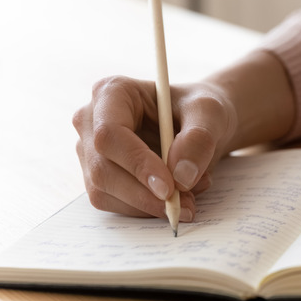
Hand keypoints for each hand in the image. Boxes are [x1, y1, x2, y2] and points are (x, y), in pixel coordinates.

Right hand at [72, 51, 295, 219]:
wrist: (199, 124)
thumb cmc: (199, 110)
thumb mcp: (210, 113)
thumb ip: (199, 139)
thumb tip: (180, 177)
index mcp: (112, 92)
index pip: (110, 134)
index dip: (136, 164)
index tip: (168, 188)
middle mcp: (91, 121)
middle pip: (102, 169)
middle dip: (144, 194)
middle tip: (184, 205)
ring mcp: (90, 151)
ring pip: (104, 192)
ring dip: (148, 204)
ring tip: (190, 196)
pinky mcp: (99, 176)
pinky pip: (114, 204)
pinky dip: (147, 208)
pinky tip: (177, 197)